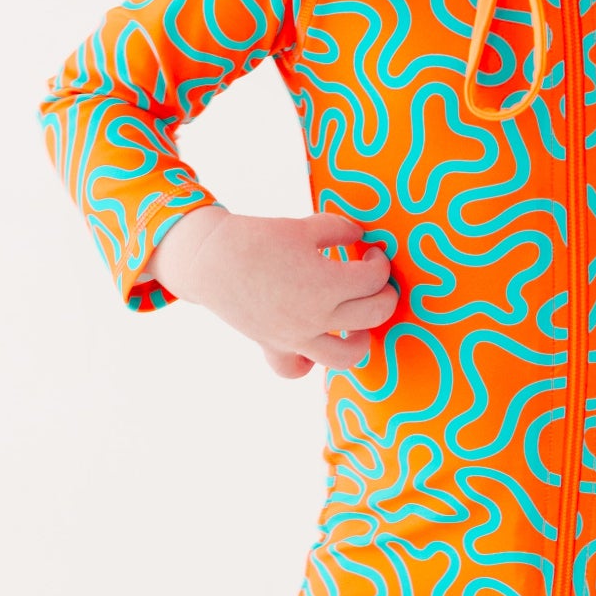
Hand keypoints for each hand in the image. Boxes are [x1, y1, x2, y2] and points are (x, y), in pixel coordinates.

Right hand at [148, 206, 398, 376]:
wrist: (211, 259)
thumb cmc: (258, 238)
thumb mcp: (305, 226)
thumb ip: (339, 230)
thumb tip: (359, 236)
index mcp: (326, 284)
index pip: (374, 279)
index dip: (379, 262)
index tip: (371, 252)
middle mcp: (316, 317)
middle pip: (374, 314)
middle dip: (385, 295)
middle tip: (375, 280)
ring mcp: (296, 337)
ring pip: (347, 357)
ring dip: (361, 339)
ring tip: (357, 323)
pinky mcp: (274, 346)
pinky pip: (298, 369)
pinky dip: (309, 361)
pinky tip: (312, 342)